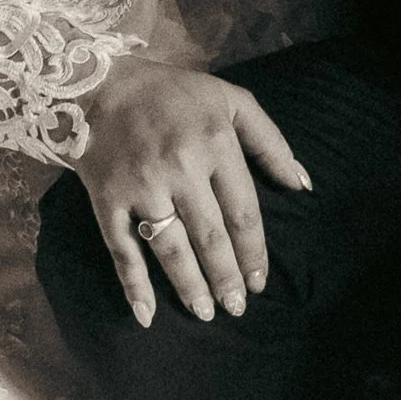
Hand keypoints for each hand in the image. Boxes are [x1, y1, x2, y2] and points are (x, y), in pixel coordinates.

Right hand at [78, 57, 310, 328]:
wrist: (98, 84)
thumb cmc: (173, 94)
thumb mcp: (230, 100)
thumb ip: (270, 141)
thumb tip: (302, 185)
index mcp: (214, 142)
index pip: (242, 211)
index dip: (253, 252)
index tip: (260, 283)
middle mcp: (180, 166)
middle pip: (210, 236)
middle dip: (227, 277)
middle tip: (237, 307)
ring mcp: (141, 185)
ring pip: (171, 248)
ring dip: (190, 286)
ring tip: (206, 313)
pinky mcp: (107, 198)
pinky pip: (122, 249)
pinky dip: (133, 285)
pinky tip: (146, 315)